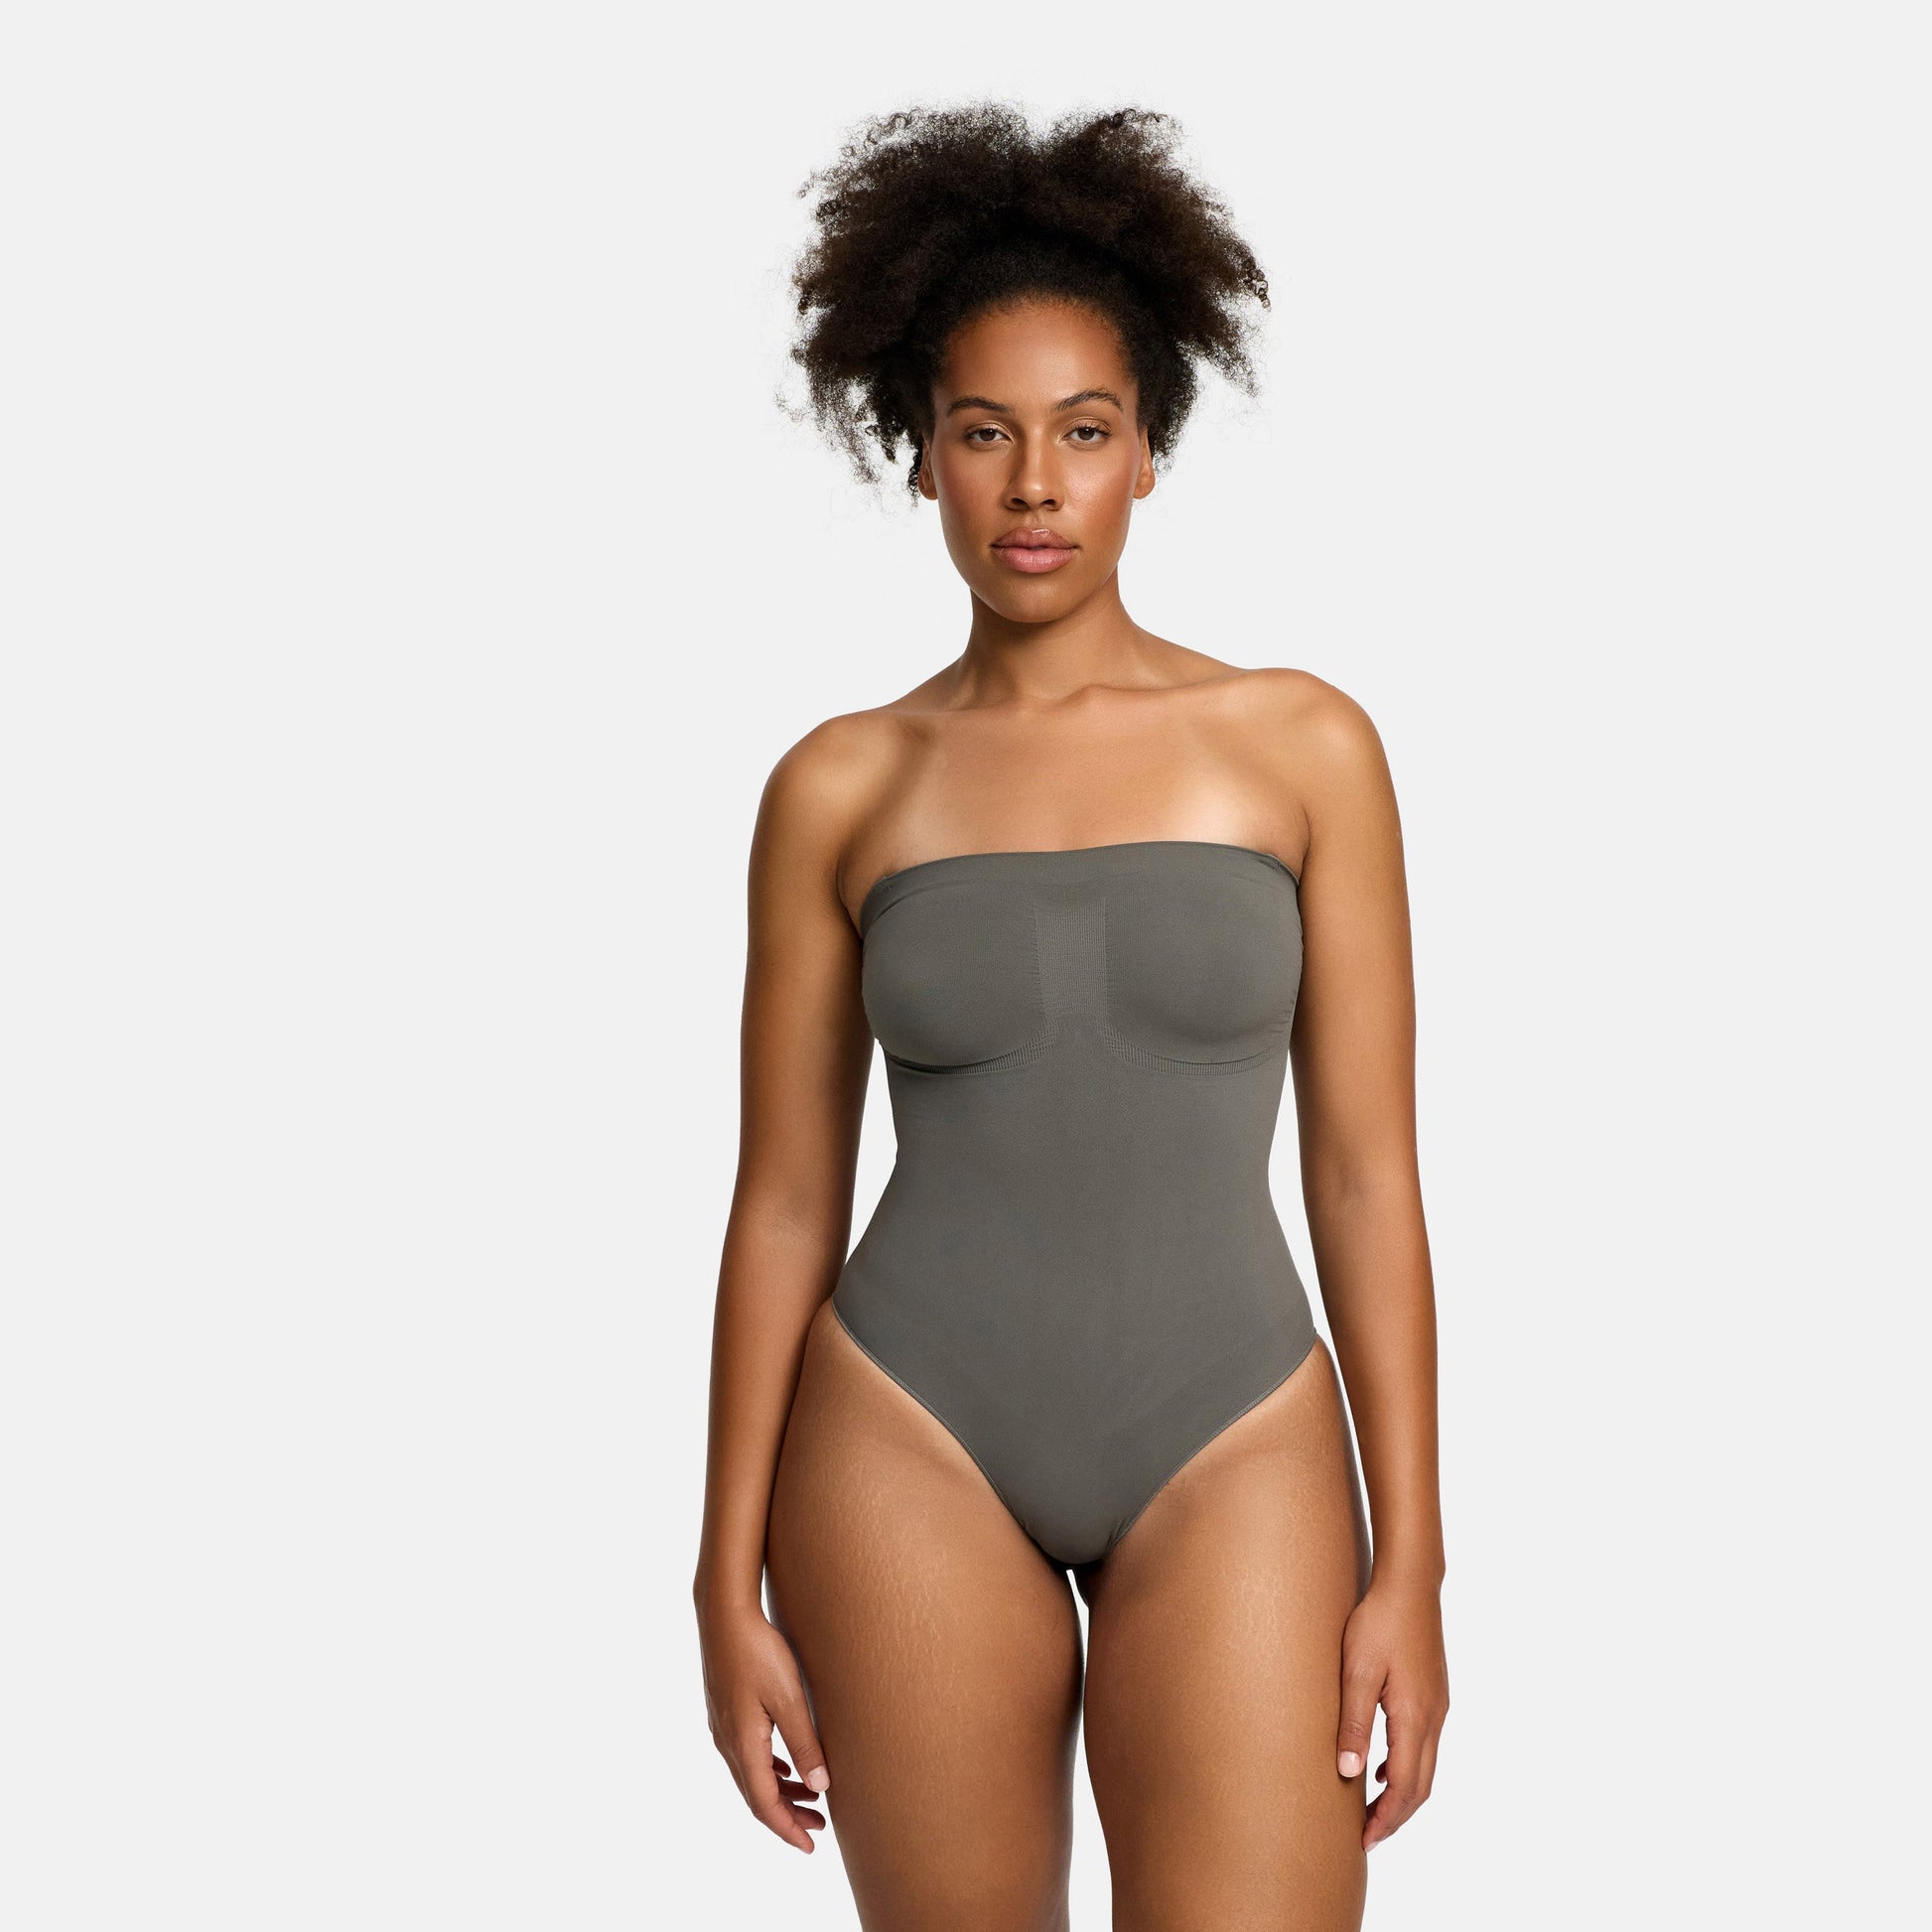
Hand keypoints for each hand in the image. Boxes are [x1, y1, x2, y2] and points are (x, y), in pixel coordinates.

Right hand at [696, 1596, 831, 1852]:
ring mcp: (723, 1727)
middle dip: (787, 1815)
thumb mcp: (789, 1698)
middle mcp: (727, 1742)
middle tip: (819, 1827)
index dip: (787, 1828)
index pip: (764, 1804)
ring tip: (810, 1798)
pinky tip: (785, 1765)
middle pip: (756, 1794)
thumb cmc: (759, 1652)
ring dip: (779, 1791)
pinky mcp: (725, 1711)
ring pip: (751, 1775)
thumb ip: (805, 1743)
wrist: (723, 1614)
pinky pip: (746, 1755)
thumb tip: (820, 1788)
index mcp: (742, 1744)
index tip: (810, 1846)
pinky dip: (768, 1769)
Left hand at [1336, 1573, 1448, 1850]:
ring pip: (1426, 1767)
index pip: (1405, 1787)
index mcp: (1415, 1717)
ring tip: (1372, 1809)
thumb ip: (1354, 1722)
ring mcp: (1438, 1705)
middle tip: (1367, 1836)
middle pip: (1421, 1786)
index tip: (1364, 1841)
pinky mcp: (1434, 1693)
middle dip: (1395, 1816)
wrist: (1410, 1584)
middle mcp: (1434, 1717)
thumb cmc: (1378, 1622)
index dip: (1385, 1818)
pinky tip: (1382, 1765)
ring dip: (1402, 1793)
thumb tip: (1349, 1774)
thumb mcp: (1357, 1670)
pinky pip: (1425, 1744)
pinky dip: (1407, 1766)